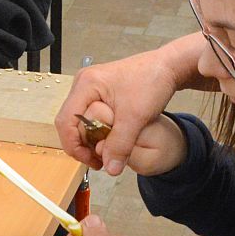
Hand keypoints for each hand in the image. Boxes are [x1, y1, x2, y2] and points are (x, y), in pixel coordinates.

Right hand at [56, 45, 193, 174]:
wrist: (168, 66)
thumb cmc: (152, 81)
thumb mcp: (136, 117)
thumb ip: (121, 144)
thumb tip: (110, 168)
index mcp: (86, 84)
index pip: (65, 121)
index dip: (75, 146)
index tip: (91, 160)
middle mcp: (83, 83)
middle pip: (69, 122)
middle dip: (81, 144)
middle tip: (98, 160)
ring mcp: (90, 87)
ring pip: (78, 120)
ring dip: (89, 138)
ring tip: (105, 152)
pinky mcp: (99, 91)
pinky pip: (88, 115)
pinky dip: (95, 130)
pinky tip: (109, 140)